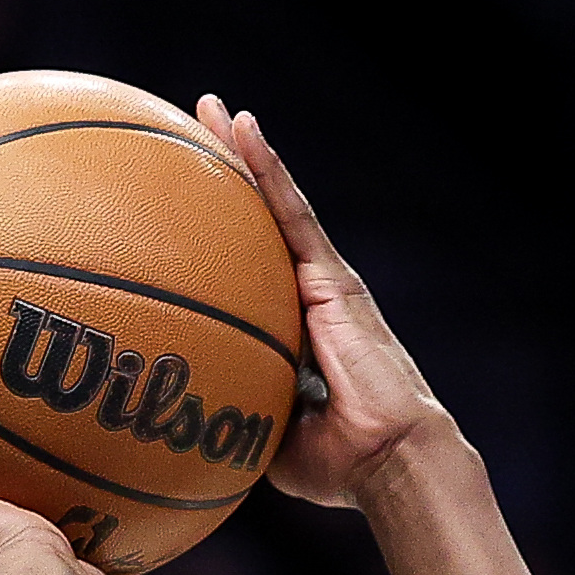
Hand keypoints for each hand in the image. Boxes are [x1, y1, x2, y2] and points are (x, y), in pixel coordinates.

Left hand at [200, 99, 447, 505]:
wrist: (392, 460)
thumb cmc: (342, 466)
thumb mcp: (268, 439)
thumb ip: (234, 415)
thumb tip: (184, 424)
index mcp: (293, 330)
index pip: (250, 266)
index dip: (221, 229)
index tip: (182, 203)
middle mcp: (309, 295)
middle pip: (258, 220)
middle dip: (227, 173)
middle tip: (190, 130)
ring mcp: (323, 281)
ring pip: (274, 203)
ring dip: (242, 154)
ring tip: (210, 108)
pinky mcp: (333, 278)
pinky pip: (292, 213)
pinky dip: (267, 168)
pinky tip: (242, 128)